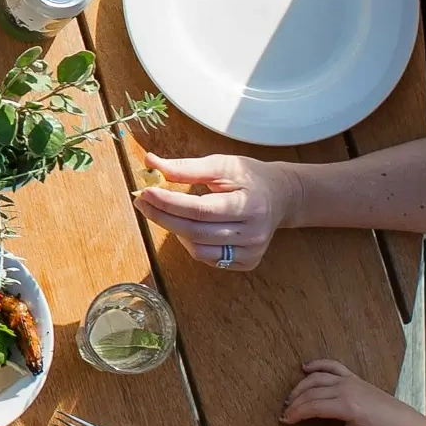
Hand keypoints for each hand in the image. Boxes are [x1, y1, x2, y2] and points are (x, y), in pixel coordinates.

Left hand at [132, 153, 290, 270]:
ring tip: (169, 213)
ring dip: (176, 232)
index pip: (199, 209)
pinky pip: (209, 259)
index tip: (145, 192)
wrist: (282, 196)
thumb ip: (186, 167)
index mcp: (249, 205)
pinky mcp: (248, 262)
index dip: (168, 203)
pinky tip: (190, 228)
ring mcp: (252, 251)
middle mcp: (253, 233)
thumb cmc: (249, 177)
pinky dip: (192, 244)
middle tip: (142, 201)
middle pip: (195, 231)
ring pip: (199, 250)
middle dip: (162, 216)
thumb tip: (151, 162)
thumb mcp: (221, 165)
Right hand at [279, 359, 425, 425]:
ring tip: (290, 399)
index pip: (312, 406)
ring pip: (316, 378)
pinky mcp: (352, 376)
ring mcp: (349, 380)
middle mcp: (345, 389)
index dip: (296, 413)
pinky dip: (317, 364)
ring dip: (300, 387)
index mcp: (346, 406)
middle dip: (294, 403)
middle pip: (311, 392)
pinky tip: (304, 367)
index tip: (285, 421)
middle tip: (284, 414)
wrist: (401, 419)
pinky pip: (331, 365)